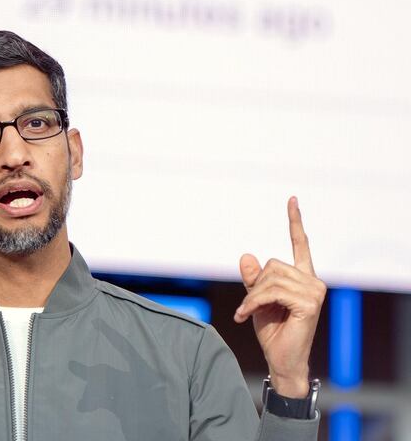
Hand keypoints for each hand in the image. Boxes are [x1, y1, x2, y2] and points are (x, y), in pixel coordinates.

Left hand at [234, 197, 326, 397]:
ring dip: (252, 297)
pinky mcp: (309, 302)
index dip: (294, 222)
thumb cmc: (272, 330)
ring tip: (246, 313)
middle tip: (248, 307)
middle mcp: (312, 281)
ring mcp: (314, 291)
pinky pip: (270, 292)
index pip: (300, 244)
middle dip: (255, 285)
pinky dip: (252, 303)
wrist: (282, 360)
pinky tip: (245, 316)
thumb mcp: (256, 299)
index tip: (291, 199)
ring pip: (269, 278)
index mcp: (302, 278)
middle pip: (272, 264)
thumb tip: (246, 255)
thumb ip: (253, 279)